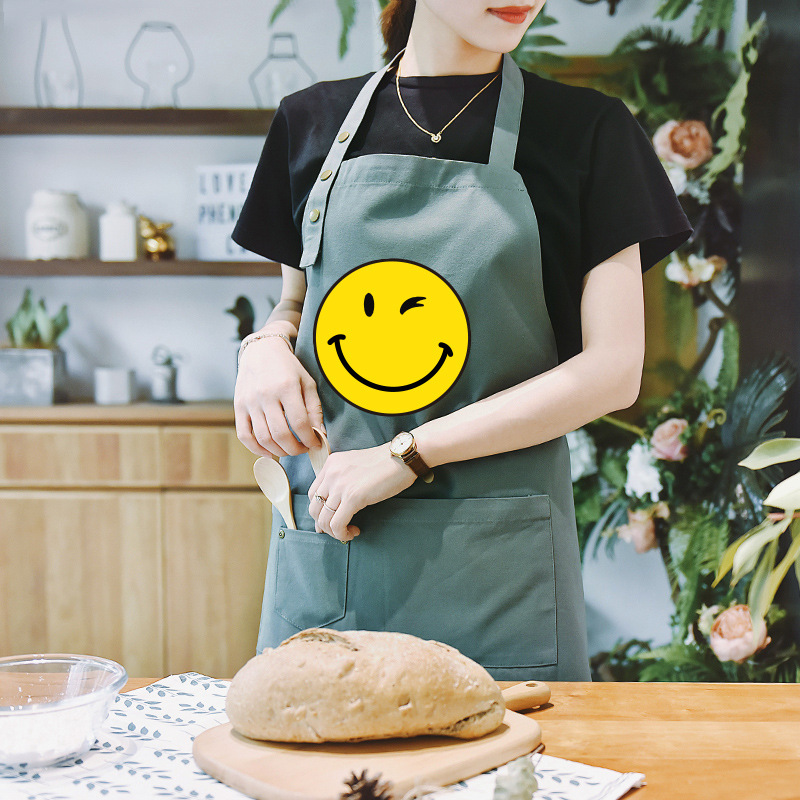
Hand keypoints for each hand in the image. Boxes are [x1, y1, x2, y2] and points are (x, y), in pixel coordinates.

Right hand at [234, 335, 324, 457]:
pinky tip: (269, 452)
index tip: (315, 444)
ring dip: (279, 451)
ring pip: (263, 438)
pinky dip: (256, 449)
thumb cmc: (288, 368)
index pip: (300, 423)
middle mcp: (266, 395)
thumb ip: (314, 409)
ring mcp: (250, 401)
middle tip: (303, 449)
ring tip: (289, 449)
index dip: (310, 439)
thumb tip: (320, 434)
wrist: (261, 350)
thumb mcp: (307, 382)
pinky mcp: (238, 406)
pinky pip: (244, 435)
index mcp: (286, 387)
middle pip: (280, 434)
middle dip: (295, 449)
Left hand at [307, 442, 416, 541]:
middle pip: (314, 507)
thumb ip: (343, 477)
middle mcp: (332, 473)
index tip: (327, 520)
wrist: (401, 457)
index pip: (313, 493)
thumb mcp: (355, 463)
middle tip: (335, 531)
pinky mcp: (353, 497)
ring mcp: (341, 485)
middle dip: (322, 524)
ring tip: (347, 532)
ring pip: (324, 519)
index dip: (318, 510)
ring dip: (334, 532)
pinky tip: (354, 532)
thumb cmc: (385, 462)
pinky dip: (342, 534)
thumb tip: (337, 501)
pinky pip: (337, 524)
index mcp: (331, 464)